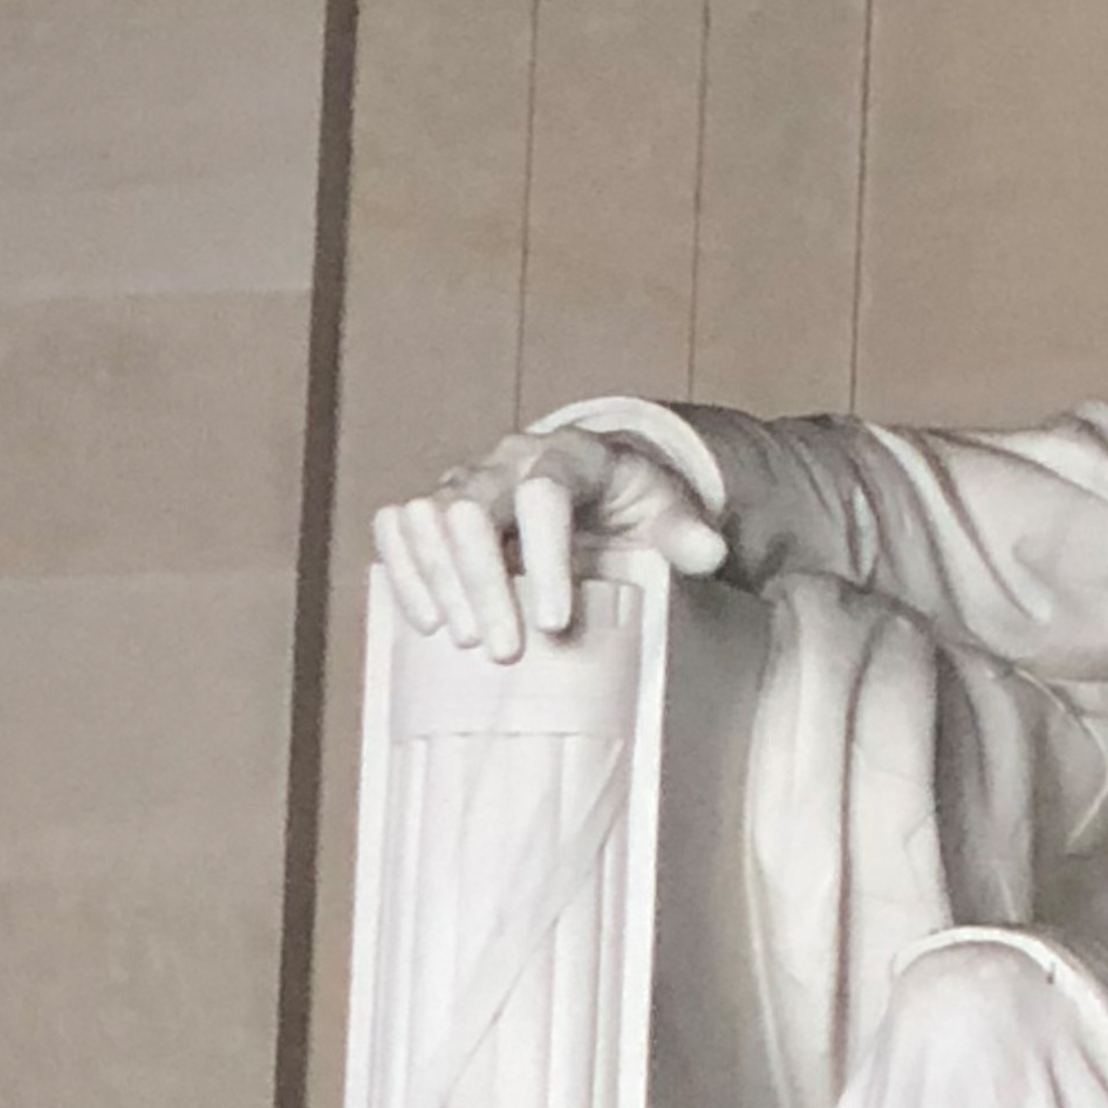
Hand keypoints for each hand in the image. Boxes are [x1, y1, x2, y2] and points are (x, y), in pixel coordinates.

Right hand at [378, 422, 732, 662]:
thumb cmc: (629, 499)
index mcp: (568, 456)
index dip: (543, 557)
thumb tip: (711, 554)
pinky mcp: (434, 504)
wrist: (592, 475)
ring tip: (462, 642)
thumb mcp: (668, 509)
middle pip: (469, 508)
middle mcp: (506, 460)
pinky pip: (397, 525)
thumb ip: (686, 530)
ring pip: (425, 516)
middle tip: (502, 651)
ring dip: (437, 582)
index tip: (552, 623)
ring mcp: (463, 479)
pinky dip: (401, 570)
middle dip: (480, 583)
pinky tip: (425, 620)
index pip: (543, 494)